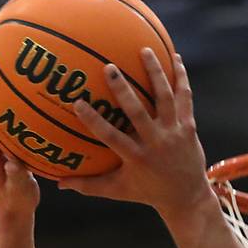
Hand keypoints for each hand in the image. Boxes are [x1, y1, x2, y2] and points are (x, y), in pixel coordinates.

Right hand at [57, 49, 212, 222]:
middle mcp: (156, 143)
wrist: (187, 198)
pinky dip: (181, 77)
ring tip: (145, 50)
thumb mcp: (119, 190)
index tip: (78, 103)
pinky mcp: (189, 126)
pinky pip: (185, 97)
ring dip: (156, 73)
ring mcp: (174, 133)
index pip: (112, 137)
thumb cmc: (148, 192)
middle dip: (123, 90)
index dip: (94, 121)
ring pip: (165, 98)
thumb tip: (59, 183)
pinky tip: (176, 56)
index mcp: (136, 158)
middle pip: (138, 113)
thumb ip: (89, 185)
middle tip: (109, 67)